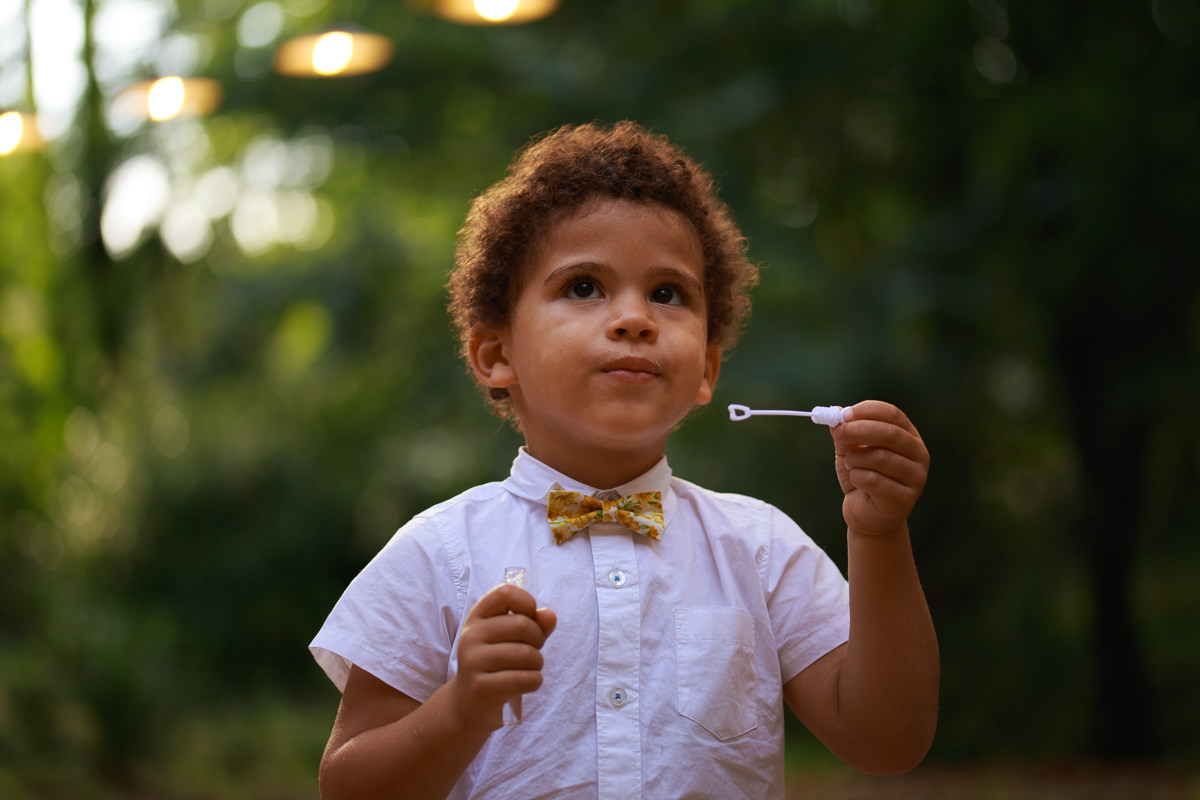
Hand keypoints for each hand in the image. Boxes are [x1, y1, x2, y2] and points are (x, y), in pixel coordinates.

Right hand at [451, 584, 556, 730]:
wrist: (470, 704)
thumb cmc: (498, 664)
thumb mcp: (514, 639)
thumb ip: (535, 623)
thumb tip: (550, 615)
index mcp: (477, 617)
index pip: (505, 593)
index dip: (527, 604)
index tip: (529, 619)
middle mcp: (470, 636)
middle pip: (523, 624)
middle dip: (538, 640)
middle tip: (532, 652)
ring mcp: (472, 662)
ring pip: (527, 654)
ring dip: (537, 664)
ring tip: (527, 669)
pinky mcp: (481, 687)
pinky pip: (525, 679)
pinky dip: (534, 682)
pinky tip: (524, 684)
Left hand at [831, 400, 928, 536]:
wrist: (867, 515)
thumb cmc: (862, 478)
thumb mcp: (850, 451)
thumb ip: (845, 433)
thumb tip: (835, 411)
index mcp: (909, 436)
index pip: (892, 414)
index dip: (867, 411)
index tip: (844, 415)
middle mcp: (919, 454)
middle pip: (890, 433)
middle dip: (859, 430)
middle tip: (838, 432)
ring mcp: (916, 477)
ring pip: (880, 457)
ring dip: (855, 459)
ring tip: (851, 465)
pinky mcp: (905, 498)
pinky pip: (874, 480)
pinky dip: (857, 477)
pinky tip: (856, 482)